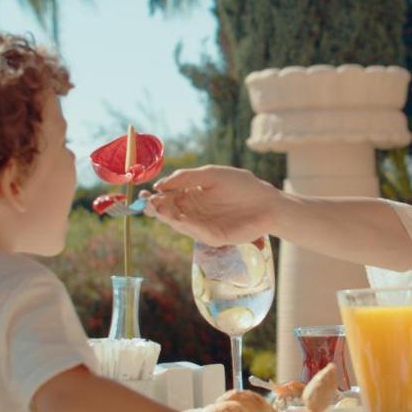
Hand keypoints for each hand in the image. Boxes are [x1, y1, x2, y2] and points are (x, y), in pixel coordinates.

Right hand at [145, 166, 282, 245]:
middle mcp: (194, 213)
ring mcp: (203, 226)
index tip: (144, 193)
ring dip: (167, 217)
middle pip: (169, 213)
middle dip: (156, 208)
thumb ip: (187, 178)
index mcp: (192, 196)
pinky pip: (196, 232)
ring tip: (158, 208)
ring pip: (179, 223)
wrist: (267, 202)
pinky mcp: (214, 237)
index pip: (167, 198)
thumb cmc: (242, 185)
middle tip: (147, 203)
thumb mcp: (211, 175)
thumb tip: (160, 185)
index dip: (154, 196)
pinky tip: (178, 217)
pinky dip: (186, 225)